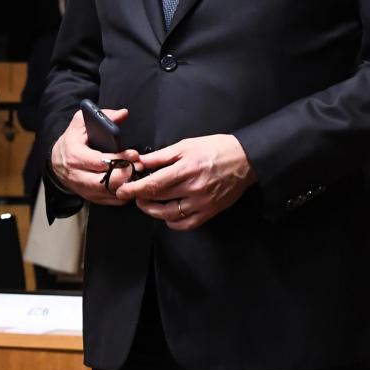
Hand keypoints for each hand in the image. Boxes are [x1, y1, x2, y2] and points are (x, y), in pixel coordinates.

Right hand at [49, 108, 141, 205]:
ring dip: (124, 186)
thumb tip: (122, 114)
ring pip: (106, 193)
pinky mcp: (88, 196)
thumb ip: (102, 115)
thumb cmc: (72, 140)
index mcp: (74, 155)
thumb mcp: (81, 123)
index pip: (98, 161)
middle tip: (139, 167)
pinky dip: (121, 196)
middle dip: (123, 175)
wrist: (56, 160)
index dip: (118, 158)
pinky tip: (130, 186)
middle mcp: (77, 174)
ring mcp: (82, 188)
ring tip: (138, 176)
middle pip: (102, 181)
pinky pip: (107, 201)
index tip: (134, 154)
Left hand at [117, 134, 254, 230]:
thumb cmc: (217, 149)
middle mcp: (194, 188)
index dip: (134, 189)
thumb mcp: (187, 145)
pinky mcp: (210, 211)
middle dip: (140, 198)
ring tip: (148, 203)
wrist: (246, 159)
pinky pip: (186, 224)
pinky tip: (168, 214)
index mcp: (187, 169)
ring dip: (152, 211)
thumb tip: (140, 162)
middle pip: (158, 199)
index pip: (153, 184)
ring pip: (169, 214)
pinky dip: (172, 222)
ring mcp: (203, 202)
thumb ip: (162, 156)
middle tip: (134, 193)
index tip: (123, 190)